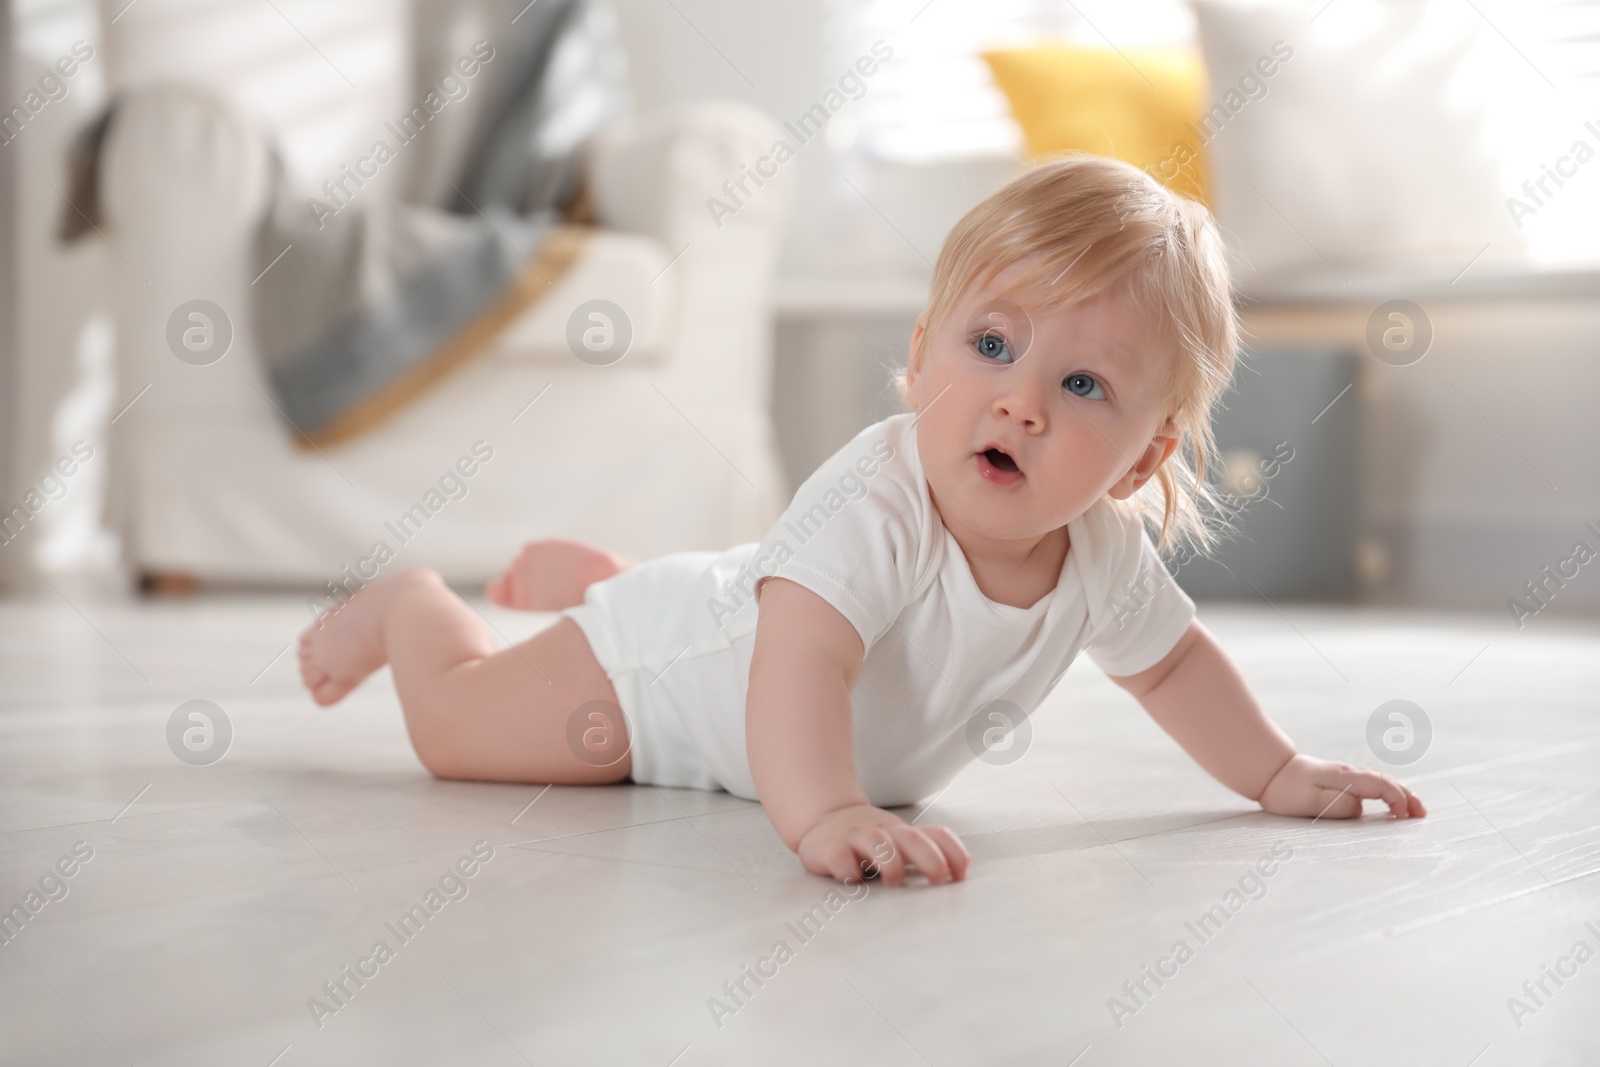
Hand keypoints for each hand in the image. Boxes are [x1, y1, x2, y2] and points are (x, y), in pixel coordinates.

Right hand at [795, 804, 970, 886]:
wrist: (824, 819)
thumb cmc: (870, 841)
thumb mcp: (900, 843)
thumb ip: (928, 852)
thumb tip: (964, 869)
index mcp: (904, 834)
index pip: (937, 836)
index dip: (954, 853)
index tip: (961, 876)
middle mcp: (884, 833)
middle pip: (912, 839)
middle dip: (931, 858)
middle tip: (939, 879)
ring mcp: (856, 838)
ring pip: (877, 842)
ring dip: (891, 862)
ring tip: (893, 881)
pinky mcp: (829, 848)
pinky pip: (839, 856)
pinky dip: (848, 869)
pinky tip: (852, 880)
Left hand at [1259, 754, 1426, 819]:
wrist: (1269, 772)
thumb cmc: (1287, 790)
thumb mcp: (1309, 801)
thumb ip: (1337, 805)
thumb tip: (1361, 809)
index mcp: (1344, 778)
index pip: (1380, 785)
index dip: (1396, 799)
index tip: (1404, 817)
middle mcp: (1348, 773)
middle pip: (1385, 781)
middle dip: (1406, 797)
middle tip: (1422, 814)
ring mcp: (1345, 775)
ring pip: (1379, 781)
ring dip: (1399, 794)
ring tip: (1414, 810)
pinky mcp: (1340, 779)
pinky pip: (1370, 784)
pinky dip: (1386, 791)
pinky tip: (1390, 801)